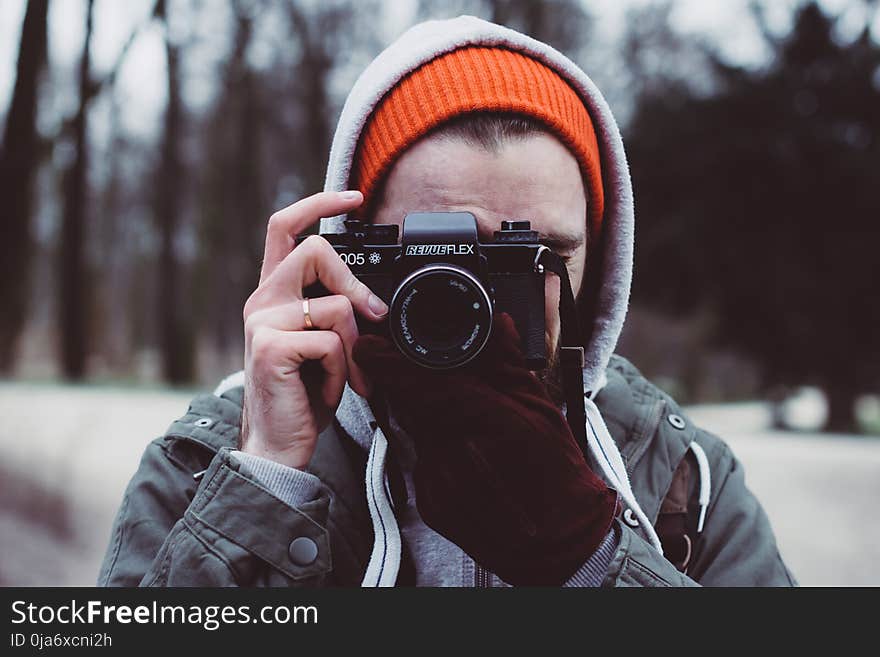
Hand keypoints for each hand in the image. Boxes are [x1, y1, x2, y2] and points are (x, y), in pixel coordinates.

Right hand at [240, 191, 388, 468]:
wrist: (278, 446)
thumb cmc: (302, 397)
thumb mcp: (322, 347)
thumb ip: (334, 314)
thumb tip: (371, 301)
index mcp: (272, 294)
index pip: (284, 227)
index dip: (317, 204)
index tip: (352, 196)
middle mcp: (261, 301)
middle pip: (313, 250)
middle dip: (353, 282)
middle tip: (372, 317)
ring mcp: (261, 323)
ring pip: (334, 306)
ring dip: (354, 348)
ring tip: (345, 377)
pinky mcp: (270, 348)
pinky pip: (331, 343)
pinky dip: (342, 372)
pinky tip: (329, 391)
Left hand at [353, 313, 617, 584]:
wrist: (556, 540)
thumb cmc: (556, 473)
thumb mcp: (540, 408)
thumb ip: (509, 363)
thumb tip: (498, 322)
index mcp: (483, 421)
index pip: (421, 385)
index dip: (389, 364)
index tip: (370, 346)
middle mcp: (454, 452)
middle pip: (411, 404)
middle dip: (410, 385)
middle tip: (424, 374)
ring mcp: (439, 481)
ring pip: (416, 432)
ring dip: (427, 417)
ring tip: (463, 421)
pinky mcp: (432, 502)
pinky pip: (423, 462)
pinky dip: (436, 449)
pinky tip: (464, 453)